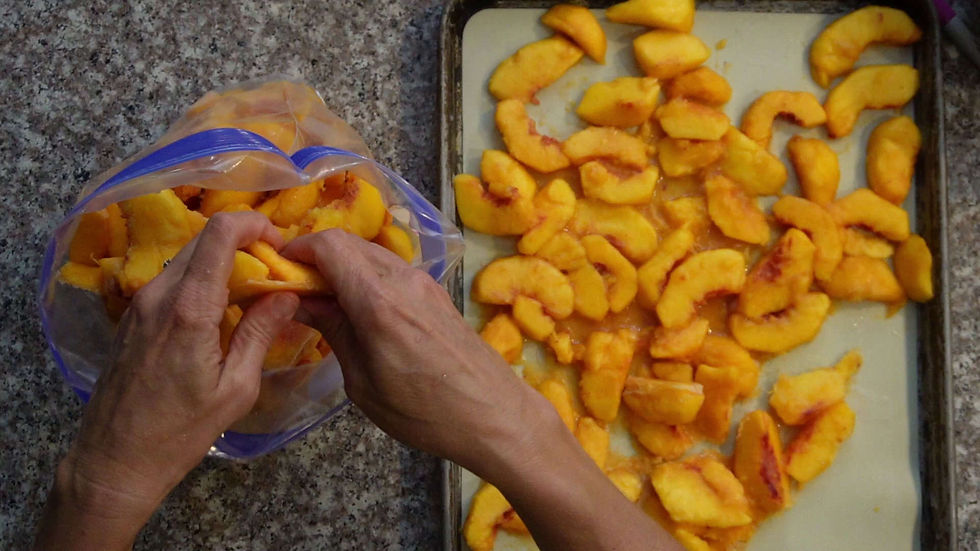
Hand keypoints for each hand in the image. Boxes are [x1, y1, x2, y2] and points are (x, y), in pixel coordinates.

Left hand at [35, 211, 299, 550]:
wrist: (114, 460)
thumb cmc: (181, 432)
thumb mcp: (236, 388)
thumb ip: (260, 333)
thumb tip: (287, 295)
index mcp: (189, 309)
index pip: (220, 234)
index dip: (254, 225)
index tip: (279, 245)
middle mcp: (159, 295)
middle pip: (204, 239)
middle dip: (243, 242)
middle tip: (272, 270)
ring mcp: (140, 303)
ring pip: (187, 258)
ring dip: (222, 263)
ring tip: (251, 293)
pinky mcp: (132, 316)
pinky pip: (172, 280)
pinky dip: (201, 280)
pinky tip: (220, 311)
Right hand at [281, 229, 558, 480]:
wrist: (497, 415)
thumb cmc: (425, 412)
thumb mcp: (363, 384)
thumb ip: (334, 332)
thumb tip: (301, 302)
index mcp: (379, 301)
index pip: (330, 244)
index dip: (298, 249)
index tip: (277, 270)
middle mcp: (403, 279)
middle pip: (349, 243)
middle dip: (316, 257)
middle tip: (295, 289)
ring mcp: (425, 283)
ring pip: (372, 254)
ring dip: (343, 267)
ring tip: (325, 303)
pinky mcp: (437, 293)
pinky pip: (392, 270)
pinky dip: (366, 277)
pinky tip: (358, 310)